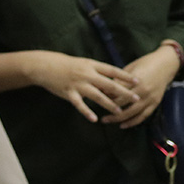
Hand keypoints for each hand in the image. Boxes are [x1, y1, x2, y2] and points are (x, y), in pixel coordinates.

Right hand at [26, 52, 140, 122]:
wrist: (46, 66)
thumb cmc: (67, 65)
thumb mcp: (85, 63)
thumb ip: (98, 70)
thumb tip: (114, 75)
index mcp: (92, 65)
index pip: (113, 71)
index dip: (126, 76)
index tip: (138, 81)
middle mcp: (87, 74)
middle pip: (109, 84)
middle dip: (124, 92)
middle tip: (136, 98)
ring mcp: (78, 84)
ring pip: (97, 96)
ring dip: (109, 104)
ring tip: (119, 111)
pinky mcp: (69, 93)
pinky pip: (79, 105)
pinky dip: (87, 112)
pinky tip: (94, 119)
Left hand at [102, 44, 179, 127]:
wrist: (167, 64)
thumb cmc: (147, 62)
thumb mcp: (131, 67)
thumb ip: (120, 79)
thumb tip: (105, 88)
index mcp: (136, 80)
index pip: (117, 92)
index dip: (106, 96)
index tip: (96, 98)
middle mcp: (143, 90)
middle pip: (122, 104)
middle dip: (109, 109)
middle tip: (99, 113)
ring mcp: (150, 98)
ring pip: (132, 112)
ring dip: (118, 119)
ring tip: (108, 121)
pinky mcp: (155, 102)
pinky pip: (143, 115)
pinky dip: (133, 122)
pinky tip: (123, 125)